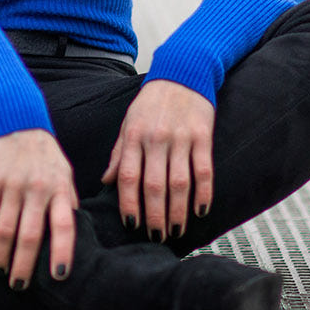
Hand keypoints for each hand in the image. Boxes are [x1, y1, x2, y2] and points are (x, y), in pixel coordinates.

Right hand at [0, 128, 77, 289]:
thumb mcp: (64, 171)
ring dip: (0, 256)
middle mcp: (37, 188)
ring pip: (4, 230)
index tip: (58, 276)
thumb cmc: (43, 151)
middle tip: (18, 285)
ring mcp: (12, 183)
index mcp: (59, 188)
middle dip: (23, 266)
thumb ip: (67, 200)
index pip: (64, 226)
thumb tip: (75, 229)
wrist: (14, 116)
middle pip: (29, 236)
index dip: (62, 252)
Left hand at [102, 79, 214, 239]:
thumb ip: (119, 154)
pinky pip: (204, 170)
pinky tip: (200, 210)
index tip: (132, 225)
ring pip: (179, 183)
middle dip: (155, 216)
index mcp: (134, 136)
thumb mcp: (128, 124)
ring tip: (176, 230)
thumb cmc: (151, 103)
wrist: (182, 73)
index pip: (128, 178)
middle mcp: (156, 138)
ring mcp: (180, 138)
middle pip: (154, 186)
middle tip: (156, 236)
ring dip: (178, 211)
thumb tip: (105, 182)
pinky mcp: (202, 136)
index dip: (129, 204)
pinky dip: (203, 193)